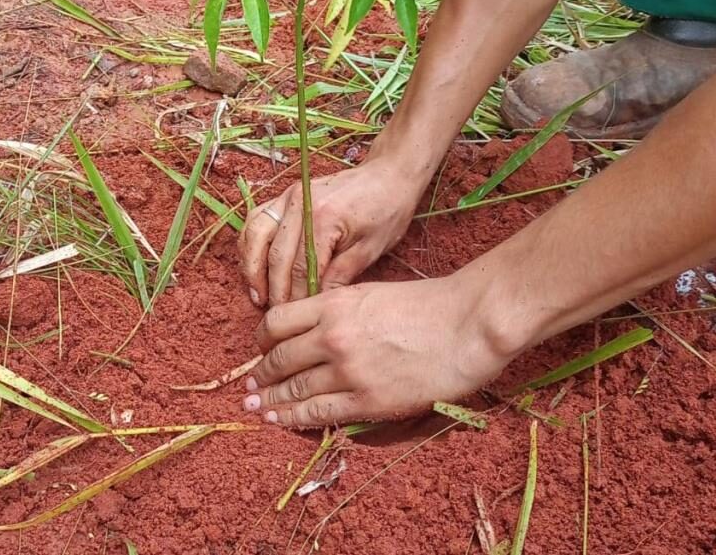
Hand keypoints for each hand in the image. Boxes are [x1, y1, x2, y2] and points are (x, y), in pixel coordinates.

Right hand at [239, 159, 424, 306]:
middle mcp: (300, 204)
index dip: (296, 297)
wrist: (387, 174)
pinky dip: (249, 244)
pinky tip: (254, 267)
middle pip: (276, 255)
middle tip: (275, 315)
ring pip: (256, 235)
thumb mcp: (371, 248)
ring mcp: (288, 196)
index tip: (295, 317)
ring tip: (257, 296)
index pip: (301, 268)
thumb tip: (316, 303)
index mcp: (325, 218)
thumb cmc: (386, 210)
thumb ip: (341, 275)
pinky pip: (256, 220)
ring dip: (252, 268)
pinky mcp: (284, 195)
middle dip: (274, 290)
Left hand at [242, 275, 522, 426]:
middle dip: (260, 377)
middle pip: (279, 360)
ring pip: (293, 390)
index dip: (261, 342)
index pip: (276, 323)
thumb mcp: (371, 293)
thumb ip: (338, 309)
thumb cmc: (427, 304)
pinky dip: (294, 419)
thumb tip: (314, 327)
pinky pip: (319, 414)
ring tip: (257, 410)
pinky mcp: (368, 401)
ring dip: (271, 402)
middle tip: (249, 389)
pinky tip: (280, 422)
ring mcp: (348, 370)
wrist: (466, 324)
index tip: (260, 352)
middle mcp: (332, 336)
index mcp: (332, 305)